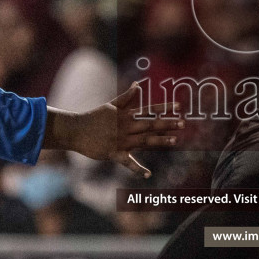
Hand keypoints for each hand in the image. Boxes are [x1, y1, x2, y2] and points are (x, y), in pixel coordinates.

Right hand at [45, 85, 181, 178]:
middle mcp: (125, 127)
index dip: (164, 108)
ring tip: (175, 140)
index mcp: (125, 115)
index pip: (148, 110)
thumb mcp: (110, 105)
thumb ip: (126, 97)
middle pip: (150, 125)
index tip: (178, 106)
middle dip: (167, 124)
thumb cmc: (93, 117)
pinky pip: (127, 163)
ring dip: (160, 141)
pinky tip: (148, 174)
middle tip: (183, 124)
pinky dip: (137, 169)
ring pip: (144, 141)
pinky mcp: (113, 153)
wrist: (75, 130)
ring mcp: (120, 141)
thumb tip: (138, 84)